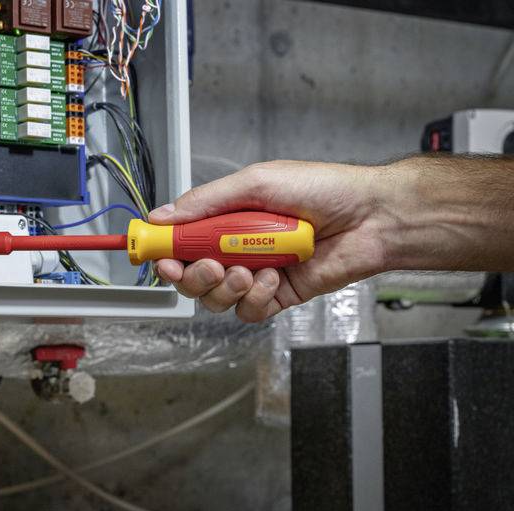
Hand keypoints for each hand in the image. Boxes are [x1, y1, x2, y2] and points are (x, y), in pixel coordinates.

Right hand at [150, 160, 390, 321]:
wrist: (371, 216)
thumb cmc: (320, 189)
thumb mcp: (256, 183)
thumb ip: (207, 202)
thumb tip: (160, 216)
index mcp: (226, 218)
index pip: (181, 240)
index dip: (164, 252)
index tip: (157, 257)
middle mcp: (236, 247)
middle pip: (191, 276)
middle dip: (191, 276)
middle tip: (208, 265)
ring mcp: (256, 274)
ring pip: (215, 298)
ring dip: (223, 288)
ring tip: (245, 270)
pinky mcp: (277, 296)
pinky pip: (248, 310)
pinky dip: (254, 297)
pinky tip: (272, 278)